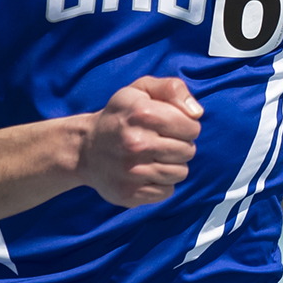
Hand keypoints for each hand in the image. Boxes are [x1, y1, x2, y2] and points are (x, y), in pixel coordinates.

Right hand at [78, 76, 202, 206]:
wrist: (85, 148)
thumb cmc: (121, 116)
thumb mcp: (141, 89)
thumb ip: (172, 89)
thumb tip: (197, 113)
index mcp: (142, 113)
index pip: (191, 128)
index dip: (186, 126)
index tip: (171, 126)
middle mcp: (136, 143)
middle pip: (188, 151)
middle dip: (180, 145)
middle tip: (161, 142)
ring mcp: (132, 171)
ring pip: (180, 173)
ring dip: (172, 165)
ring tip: (154, 156)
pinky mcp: (129, 193)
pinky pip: (167, 191)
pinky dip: (161, 183)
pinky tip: (146, 172)